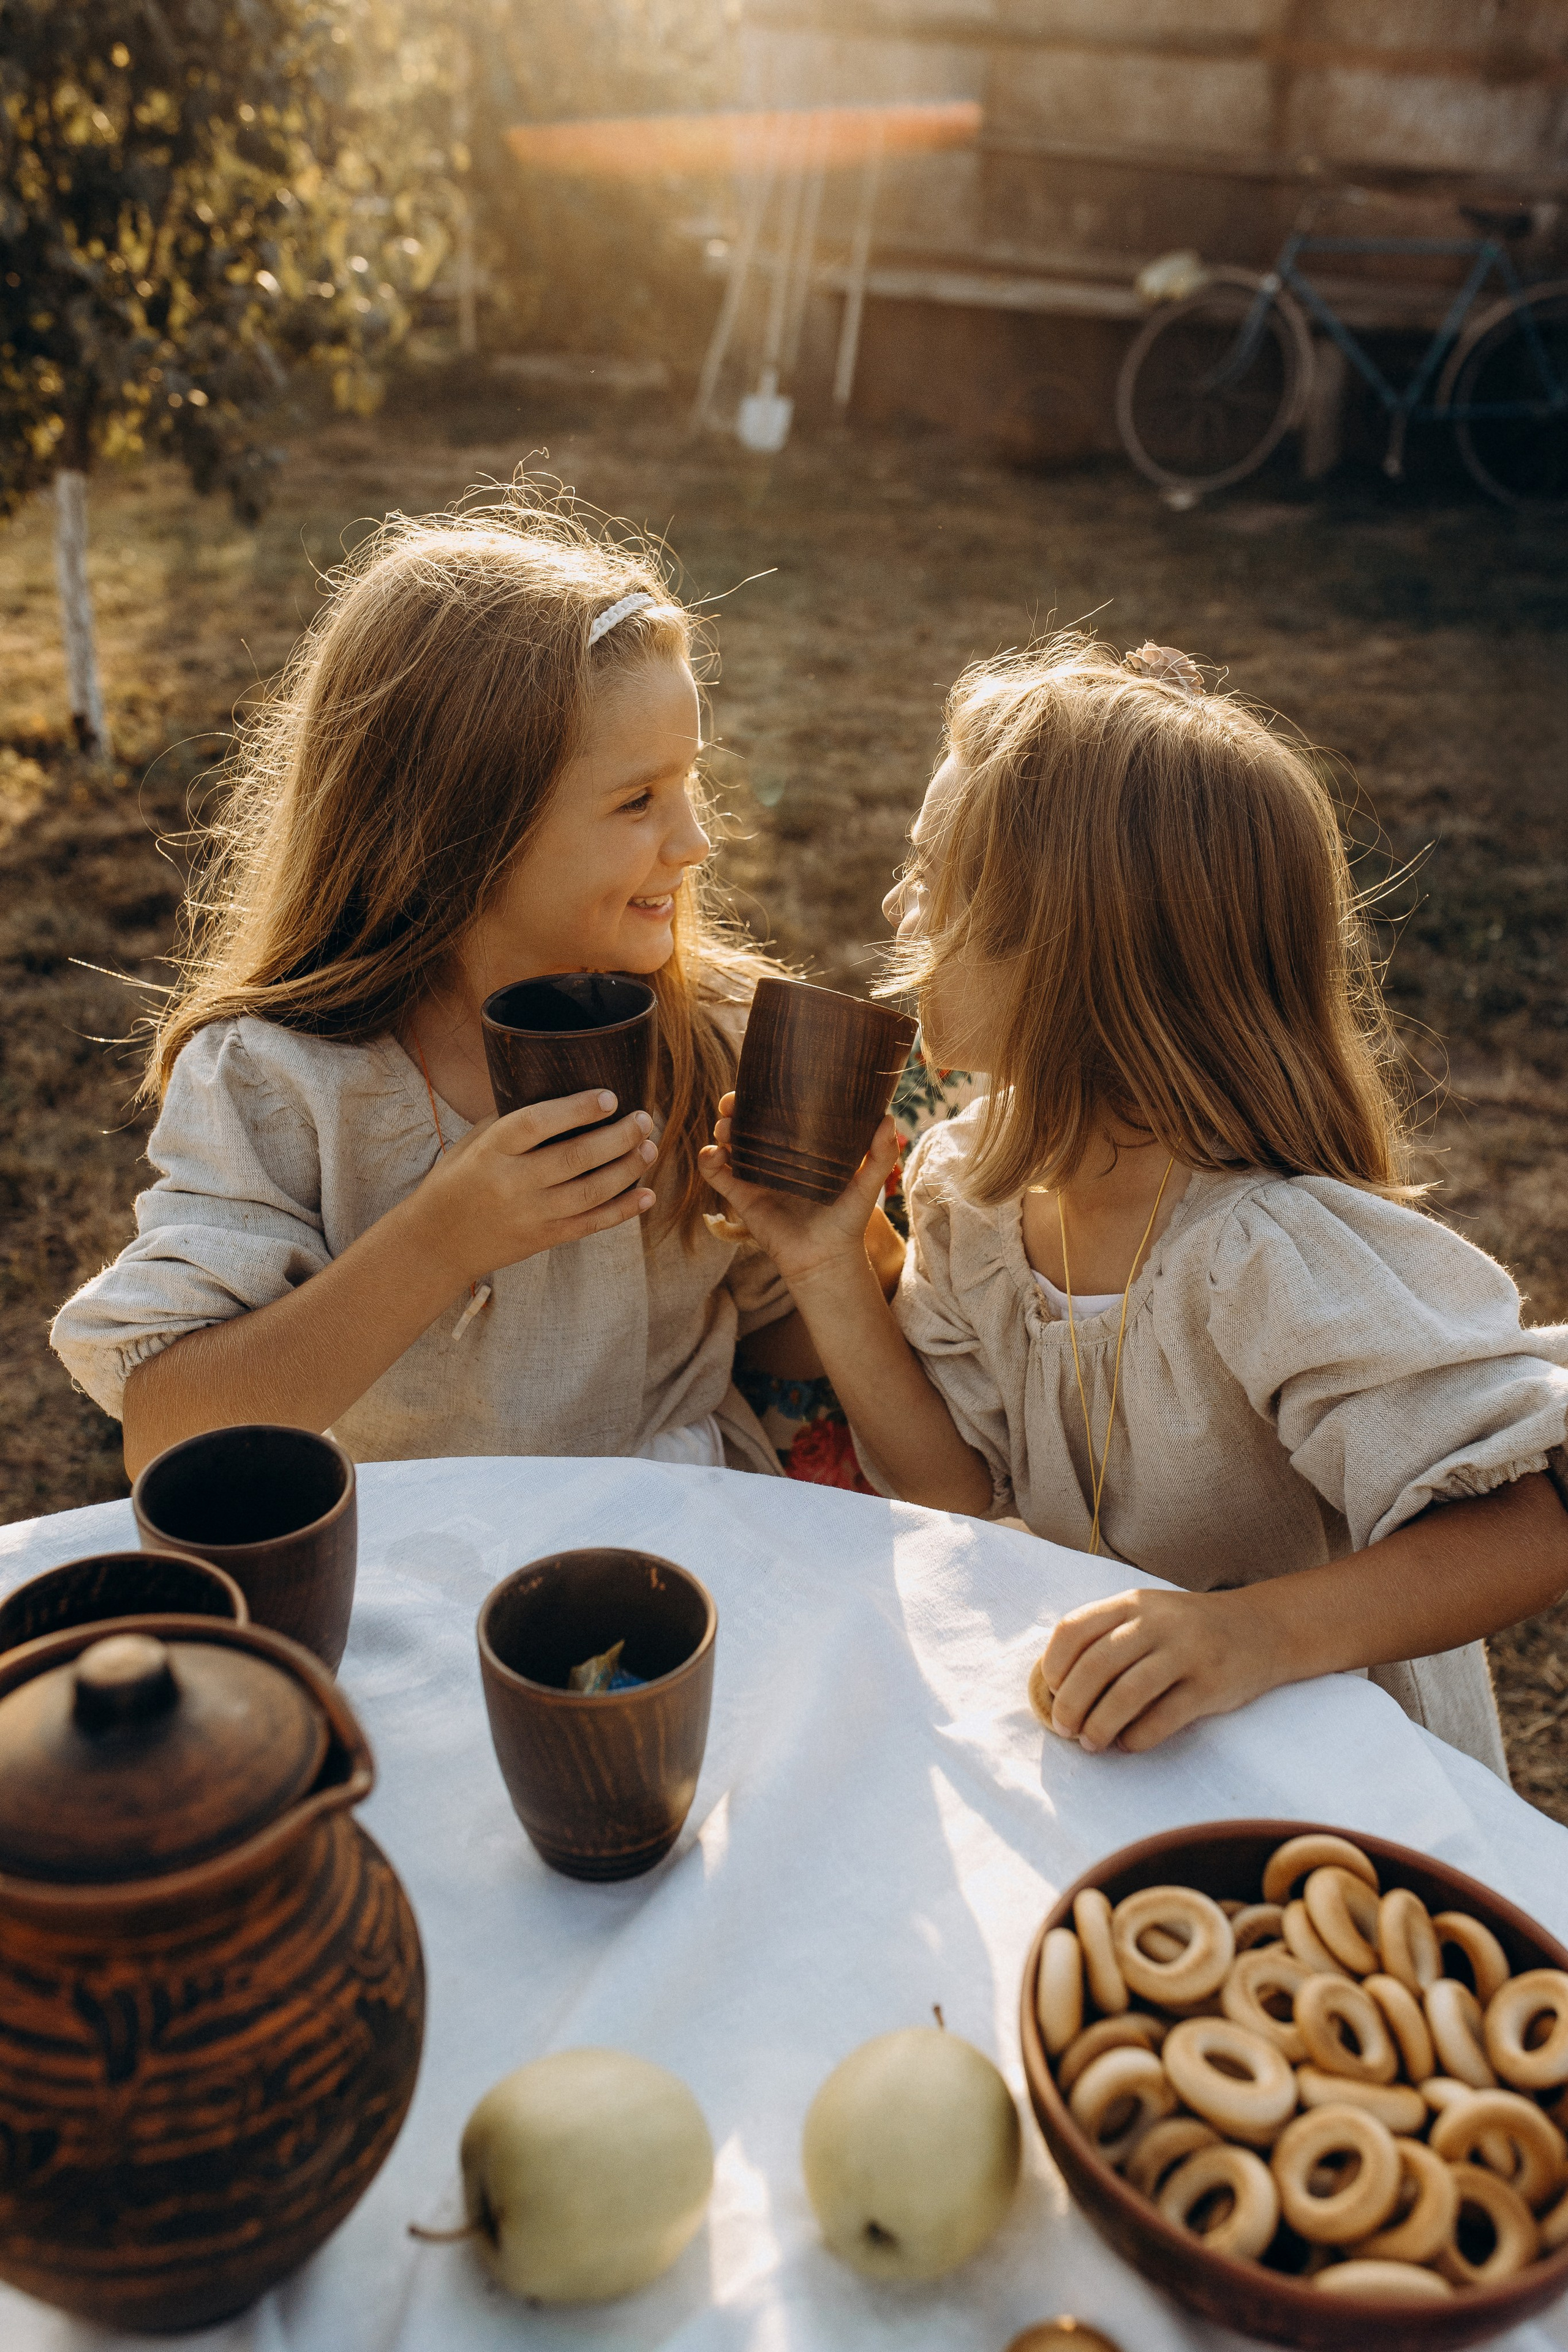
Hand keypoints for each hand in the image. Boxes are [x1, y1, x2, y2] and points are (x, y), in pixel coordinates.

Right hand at [413, 1089, 658, 1284]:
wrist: (434, 1245)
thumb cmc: (455, 1183)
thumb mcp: (471, 1145)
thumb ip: (510, 1123)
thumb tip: (560, 1094)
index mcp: (490, 1152)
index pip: (537, 1124)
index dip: (576, 1109)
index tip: (610, 1097)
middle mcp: (511, 1184)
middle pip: (574, 1157)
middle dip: (617, 1137)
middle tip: (644, 1119)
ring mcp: (529, 1215)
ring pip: (590, 1191)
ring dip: (627, 1169)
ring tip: (649, 1148)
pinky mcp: (542, 1240)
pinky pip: (590, 1224)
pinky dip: (623, 1211)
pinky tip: (648, 1195)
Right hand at [698, 1096, 901, 1292]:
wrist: (827, 1258)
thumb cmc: (847, 1220)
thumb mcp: (866, 1185)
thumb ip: (879, 1155)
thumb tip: (888, 1118)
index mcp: (797, 1146)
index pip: (775, 1111)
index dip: (762, 1094)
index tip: (758, 1083)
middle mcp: (772, 1156)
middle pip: (745, 1122)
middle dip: (733, 1107)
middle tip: (732, 1103)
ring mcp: (753, 1175)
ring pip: (726, 1143)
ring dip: (720, 1130)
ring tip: (726, 1129)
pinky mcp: (741, 1197)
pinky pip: (716, 1175)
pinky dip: (708, 1163)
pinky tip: (713, 1155)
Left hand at [1037, 1585, 1278, 1753]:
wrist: (1261, 1628)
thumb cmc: (1187, 1629)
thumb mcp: (1146, 1614)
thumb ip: (1106, 1637)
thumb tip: (1057, 1689)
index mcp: (1132, 1602)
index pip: (1074, 1629)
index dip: (1053, 1665)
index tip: (1052, 1691)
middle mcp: (1157, 1622)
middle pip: (1095, 1666)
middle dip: (1070, 1704)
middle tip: (1064, 1729)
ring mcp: (1186, 1652)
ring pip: (1127, 1694)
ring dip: (1099, 1726)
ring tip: (1091, 1743)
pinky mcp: (1210, 1685)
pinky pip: (1163, 1718)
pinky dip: (1137, 1737)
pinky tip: (1128, 1744)